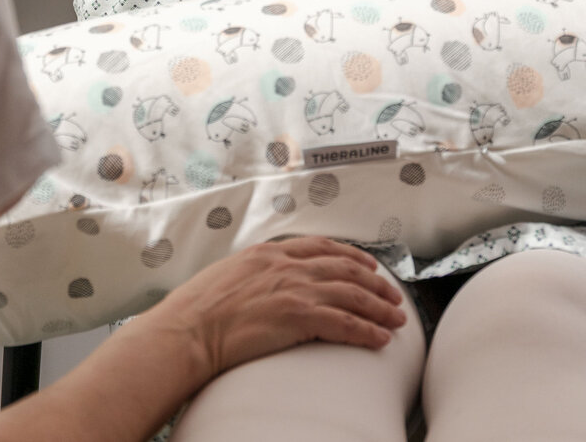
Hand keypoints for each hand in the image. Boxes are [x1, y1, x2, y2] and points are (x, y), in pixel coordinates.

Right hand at [130, 237, 407, 380]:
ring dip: (380, 308)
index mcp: (269, 253)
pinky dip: (367, 331)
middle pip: (345, 269)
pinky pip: (345, 324)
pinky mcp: (299, 316)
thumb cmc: (197, 311)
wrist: (188, 330)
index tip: (369, 264)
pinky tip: (381, 339)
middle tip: (394, 295)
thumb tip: (263, 284)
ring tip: (397, 319)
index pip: (321, 246)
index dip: (351, 255)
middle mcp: (286, 266)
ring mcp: (294, 289)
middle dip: (375, 282)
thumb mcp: (228, 275)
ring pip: (353, 295)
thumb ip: (254, 274)